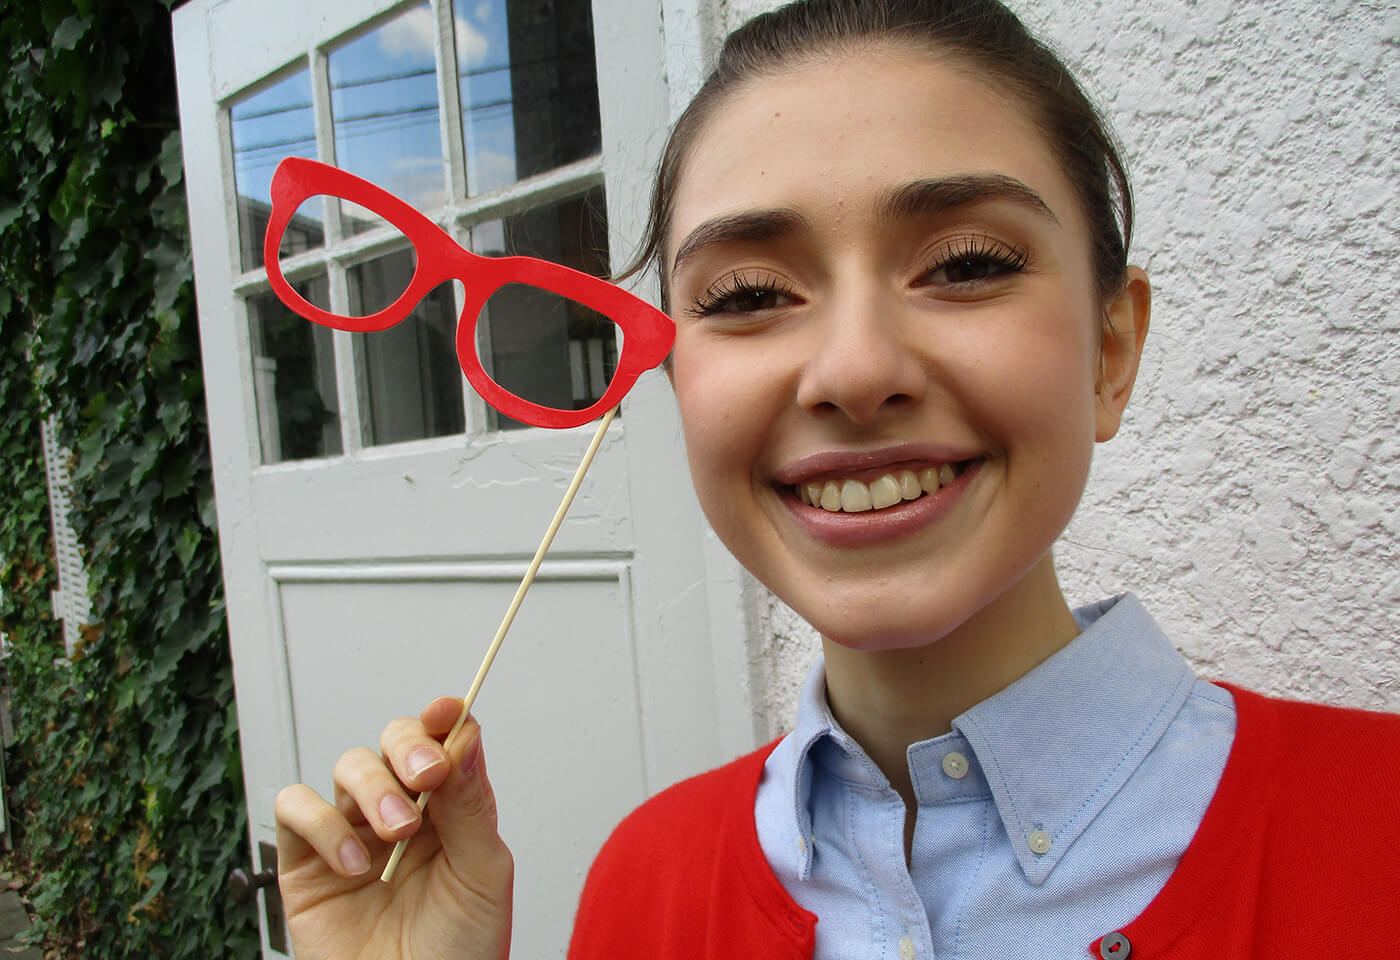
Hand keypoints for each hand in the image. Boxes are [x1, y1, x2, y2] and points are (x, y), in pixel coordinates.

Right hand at [274, 699, 512, 959]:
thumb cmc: (458, 954)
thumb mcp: (482, 875)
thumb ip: (471, 805)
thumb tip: (465, 736)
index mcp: (450, 811)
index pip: (443, 742)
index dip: (442, 719)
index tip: (446, 712)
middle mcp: (401, 814)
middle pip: (393, 742)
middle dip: (407, 748)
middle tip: (426, 778)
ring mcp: (352, 835)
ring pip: (348, 767)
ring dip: (373, 789)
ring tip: (396, 833)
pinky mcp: (306, 865)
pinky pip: (294, 810)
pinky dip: (321, 823)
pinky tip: (354, 863)